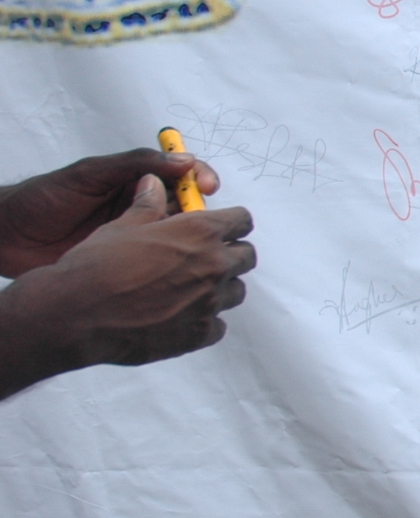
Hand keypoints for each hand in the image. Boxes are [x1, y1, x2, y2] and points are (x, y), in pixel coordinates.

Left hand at [0, 148, 220, 277]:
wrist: (7, 237)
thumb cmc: (42, 198)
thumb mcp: (89, 174)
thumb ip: (133, 164)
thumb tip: (184, 159)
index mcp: (134, 182)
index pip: (181, 175)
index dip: (199, 178)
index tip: (207, 186)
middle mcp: (140, 208)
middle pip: (187, 207)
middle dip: (202, 211)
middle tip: (206, 220)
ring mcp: (135, 237)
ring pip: (178, 236)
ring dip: (192, 240)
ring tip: (197, 246)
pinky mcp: (126, 263)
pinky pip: (159, 263)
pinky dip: (174, 266)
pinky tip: (182, 270)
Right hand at [0, 176, 254, 397]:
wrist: (76, 314)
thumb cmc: (97, 265)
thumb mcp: (122, 225)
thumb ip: (149, 205)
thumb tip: (155, 183)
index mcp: (200, 233)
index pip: (242, 220)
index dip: (231, 222)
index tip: (220, 227)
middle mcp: (213, 266)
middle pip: (246, 256)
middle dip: (230, 253)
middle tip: (203, 258)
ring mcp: (209, 303)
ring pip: (235, 291)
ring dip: (219, 287)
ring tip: (188, 288)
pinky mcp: (199, 334)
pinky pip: (217, 326)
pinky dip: (204, 321)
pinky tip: (180, 316)